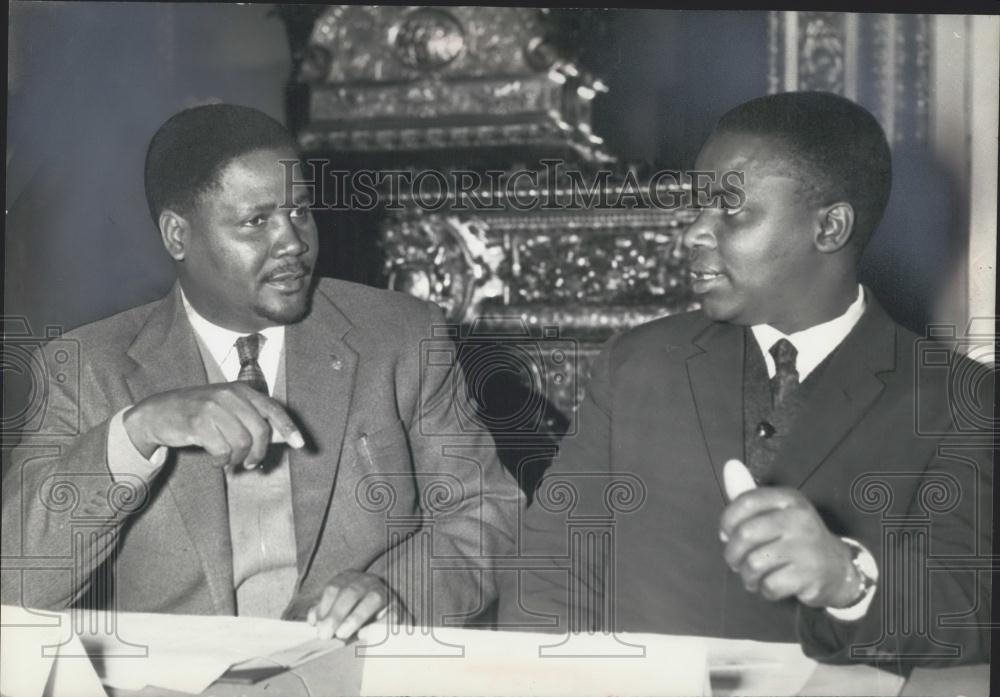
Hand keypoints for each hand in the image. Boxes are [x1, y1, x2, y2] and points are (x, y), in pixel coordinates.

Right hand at [122, 383, 304, 467]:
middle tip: (251, 464)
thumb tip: (282, 439)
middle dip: (258, 453)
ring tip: (227, 460)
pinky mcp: (198, 422)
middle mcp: (229, 395)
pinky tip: (215, 460)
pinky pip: (222, 451)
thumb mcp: (228, 410)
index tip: (301, 445)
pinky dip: (221, 461)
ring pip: (242, 443)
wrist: (159, 412)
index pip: (273, 409)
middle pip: (260, 431)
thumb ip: (252, 420)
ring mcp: (213, 407)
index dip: (288, 428)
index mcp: (241, 390)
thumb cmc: (199, 414)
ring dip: (237, 459)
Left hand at [306, 571, 407, 639]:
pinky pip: (388, 616)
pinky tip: (362, 635)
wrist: (385, 618)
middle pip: (351, 592)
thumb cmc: (354, 614)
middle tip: (325, 634)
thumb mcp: (336, 610)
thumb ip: (323, 613)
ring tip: (341, 635)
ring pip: (372, 600)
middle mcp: (369, 582)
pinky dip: (375, 625)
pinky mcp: (398, 610)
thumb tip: (313, 620)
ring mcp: (385, 594)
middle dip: (336, 614)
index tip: (316, 624)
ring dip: (355, 617)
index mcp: (351, 578)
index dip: (324, 605)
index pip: (335, 587)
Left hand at [719, 487, 860, 607]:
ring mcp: (806, 547)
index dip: (727, 521)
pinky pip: (770, 585)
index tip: (726, 534)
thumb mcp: (776, 511)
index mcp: (789, 499)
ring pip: (754, 563)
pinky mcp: (810, 575)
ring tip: (752, 575)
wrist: (836, 566)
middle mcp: (799, 519)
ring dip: (747, 575)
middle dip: (732, 553)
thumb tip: (730, 465)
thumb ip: (748, 493)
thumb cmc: (795, 536)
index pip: (745, 502)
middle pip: (745, 534)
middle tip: (736, 561)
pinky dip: (764, 589)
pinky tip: (769, 584)